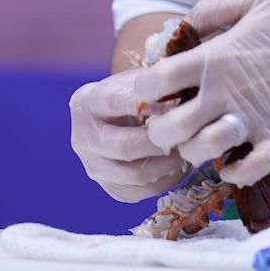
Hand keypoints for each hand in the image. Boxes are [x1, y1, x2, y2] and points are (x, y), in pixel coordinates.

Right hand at [69, 69, 188, 202]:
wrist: (113, 118)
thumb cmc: (132, 92)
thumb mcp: (137, 79)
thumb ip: (154, 85)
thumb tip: (181, 100)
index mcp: (87, 102)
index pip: (115, 101)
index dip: (145, 103)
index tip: (172, 104)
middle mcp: (83, 137)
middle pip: (124, 147)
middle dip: (159, 142)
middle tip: (184, 135)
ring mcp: (94, 166)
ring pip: (135, 175)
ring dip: (167, 165)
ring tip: (186, 151)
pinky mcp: (110, 188)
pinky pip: (142, 191)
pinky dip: (166, 180)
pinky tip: (178, 165)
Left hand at [134, 0, 269, 185]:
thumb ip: (213, 8)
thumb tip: (184, 24)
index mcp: (215, 58)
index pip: (156, 81)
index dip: (146, 90)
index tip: (155, 91)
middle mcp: (226, 93)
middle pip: (170, 128)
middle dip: (161, 131)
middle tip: (172, 125)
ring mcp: (252, 121)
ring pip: (201, 152)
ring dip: (194, 151)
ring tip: (201, 141)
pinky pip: (245, 171)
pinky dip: (233, 172)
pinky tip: (231, 160)